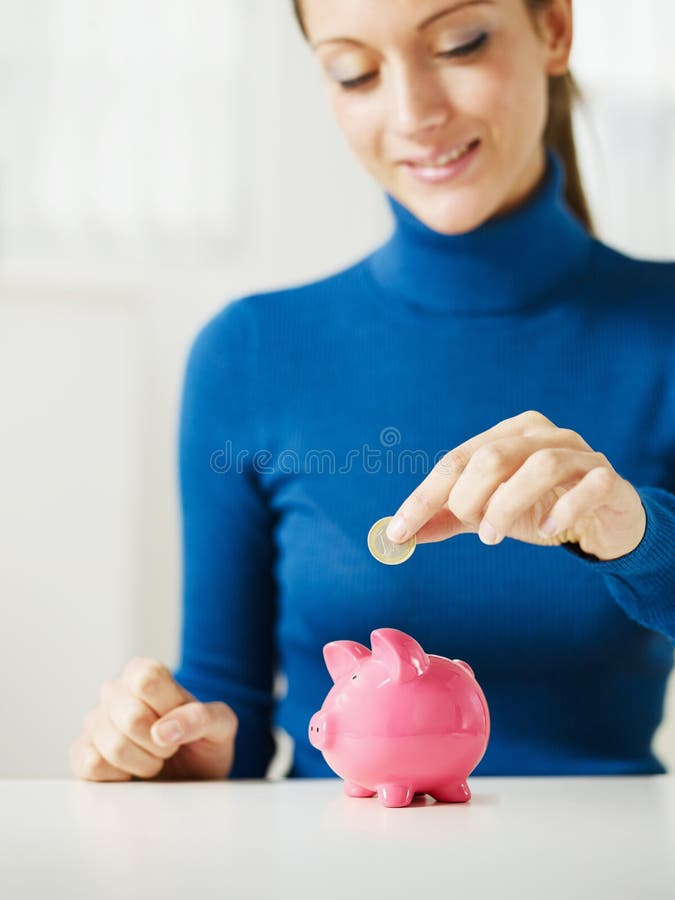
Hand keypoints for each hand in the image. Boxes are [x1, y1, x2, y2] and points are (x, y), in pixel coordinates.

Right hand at [69, 657, 237, 781]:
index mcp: (143, 672)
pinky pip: (91, 765)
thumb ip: (203, 717)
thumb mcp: (221, 726)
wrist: (190, 778)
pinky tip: (130, 773)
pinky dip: (120, 777)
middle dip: (159, 744)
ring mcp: (94, 722)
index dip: (168, 709)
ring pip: (113, 746)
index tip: (179, 722)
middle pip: (131, 717)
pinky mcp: (80, 753)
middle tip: (168, 748)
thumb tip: (163, 730)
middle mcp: (114, 692)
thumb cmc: (203, 744)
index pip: (147, 679)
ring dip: (144, 764)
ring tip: (152, 760)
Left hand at [386, 410, 645, 561]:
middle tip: (471, 527)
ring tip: (494, 537)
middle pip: (493, 456)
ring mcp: (577, 452)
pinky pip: (586, 485)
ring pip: (540, 465)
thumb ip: (448, 518)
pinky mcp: (606, 477)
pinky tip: (547, 530)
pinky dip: (562, 508)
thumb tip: (399, 535)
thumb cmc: (541, 509)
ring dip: (508, 505)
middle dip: (469, 497)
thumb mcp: (489, 512)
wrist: (603, 520)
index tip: (398, 532)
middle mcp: (540, 435)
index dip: (424, 497)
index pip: (455, 460)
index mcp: (506, 435)